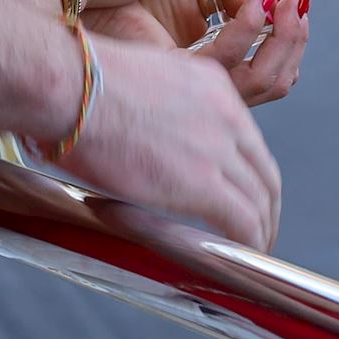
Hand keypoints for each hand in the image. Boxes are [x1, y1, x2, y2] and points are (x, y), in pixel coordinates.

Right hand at [59, 28, 281, 249]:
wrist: (74, 89)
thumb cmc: (82, 84)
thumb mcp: (142, 79)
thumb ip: (159, 107)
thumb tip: (142, 133)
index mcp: (211, 85)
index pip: (246, 137)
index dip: (250, 170)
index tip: (244, 189)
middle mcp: (225, 113)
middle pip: (262, 169)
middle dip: (265, 202)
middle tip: (258, 227)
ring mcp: (218, 148)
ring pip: (259, 197)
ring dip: (260, 228)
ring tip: (253, 251)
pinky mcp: (203, 184)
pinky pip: (242, 221)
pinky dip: (250, 243)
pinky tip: (245, 259)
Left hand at [87, 0, 310, 106]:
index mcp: (210, 72)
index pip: (269, 72)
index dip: (290, 40)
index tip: (298, 1)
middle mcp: (204, 89)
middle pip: (272, 81)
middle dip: (293, 39)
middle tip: (301, 1)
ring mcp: (190, 92)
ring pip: (260, 80)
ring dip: (282, 36)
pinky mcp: (171, 81)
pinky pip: (226, 61)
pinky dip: (246, 29)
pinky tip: (252, 0)